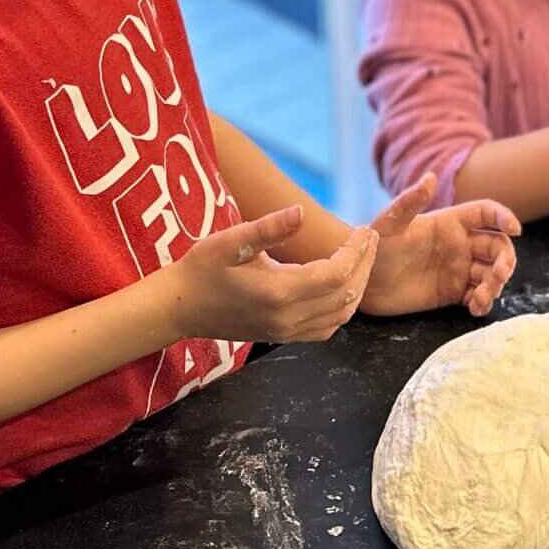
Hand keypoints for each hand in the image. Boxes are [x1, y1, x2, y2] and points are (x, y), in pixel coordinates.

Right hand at [164, 206, 377, 343]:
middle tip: (370, 238)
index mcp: (278, 292)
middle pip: (346, 296)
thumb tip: (301, 212)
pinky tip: (342, 285)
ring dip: (357, 286)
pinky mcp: (282, 336)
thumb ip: (267, 228)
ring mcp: (286, 331)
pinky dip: (342, 307)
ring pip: (340, 315)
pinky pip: (326, 328)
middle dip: (364, 265)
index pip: (336, 275)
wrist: (179, 307)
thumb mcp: (229, 241)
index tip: (363, 229)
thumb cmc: (201, 269)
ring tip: (361, 257)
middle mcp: (287, 317)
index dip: (356, 251)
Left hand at [360, 175, 521, 318]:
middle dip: (505, 259)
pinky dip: (483, 302)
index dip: (504, 217)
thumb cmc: (375, 246)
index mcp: (450, 222)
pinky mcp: (452, 292)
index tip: (516, 230)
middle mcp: (459, 244)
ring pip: (491, 273)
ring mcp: (458, 269)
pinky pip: (477, 295)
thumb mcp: (390, 223)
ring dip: (495, 284)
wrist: (362, 281)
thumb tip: (429, 177)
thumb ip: (410, 202)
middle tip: (499, 276)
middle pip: (497, 246)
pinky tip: (475, 309)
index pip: (486, 214)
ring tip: (481, 298)